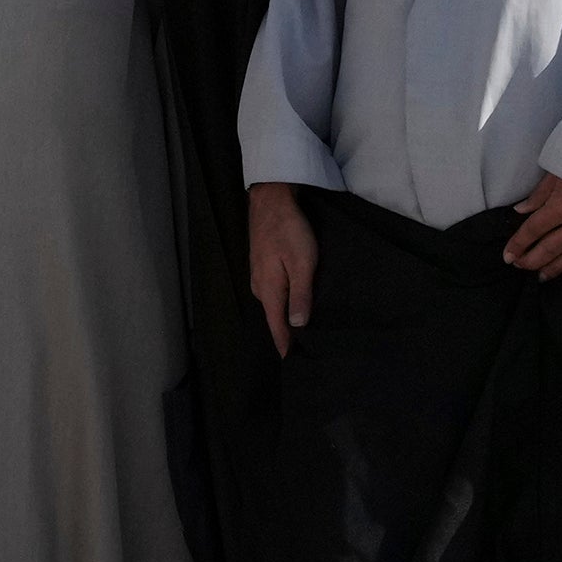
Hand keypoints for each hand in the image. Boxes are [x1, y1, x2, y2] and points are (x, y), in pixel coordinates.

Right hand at [247, 181, 315, 356]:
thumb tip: (298, 325)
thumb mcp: (303, 262)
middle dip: (286, 332)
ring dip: (284, 316)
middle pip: (274, 317)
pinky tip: (292, 300)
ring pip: (273, 303)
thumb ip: (300, 295)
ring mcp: (258, 275)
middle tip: (301, 348)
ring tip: (299, 328)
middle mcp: (260, 287)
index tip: (292, 362)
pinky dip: (282, 300)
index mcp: (269, 290)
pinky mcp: (261, 264)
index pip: (277, 326)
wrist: (271, 199)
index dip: (285, 344)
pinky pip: (273, 290)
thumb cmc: (289, 229)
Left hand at [503, 172, 561, 285]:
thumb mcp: (561, 169)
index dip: (518, 244)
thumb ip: (540, 193)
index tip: (508, 256)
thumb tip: (520, 210)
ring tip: (541, 277)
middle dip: (532, 260)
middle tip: (520, 267)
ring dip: (554, 268)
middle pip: (549, 248)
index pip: (532, 230)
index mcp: (561, 206)